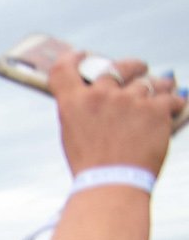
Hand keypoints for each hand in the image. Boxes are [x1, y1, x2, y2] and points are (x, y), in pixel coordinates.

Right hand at [53, 51, 182, 176]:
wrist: (113, 184)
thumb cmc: (92, 166)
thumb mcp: (74, 136)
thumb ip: (84, 111)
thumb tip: (101, 97)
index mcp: (74, 103)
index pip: (64, 69)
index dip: (72, 58)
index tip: (81, 55)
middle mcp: (101, 95)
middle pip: (119, 67)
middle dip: (132, 66)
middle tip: (140, 69)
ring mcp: (131, 100)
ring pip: (153, 82)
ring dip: (160, 87)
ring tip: (164, 90)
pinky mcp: (156, 109)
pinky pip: (173, 99)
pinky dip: (174, 106)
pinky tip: (174, 111)